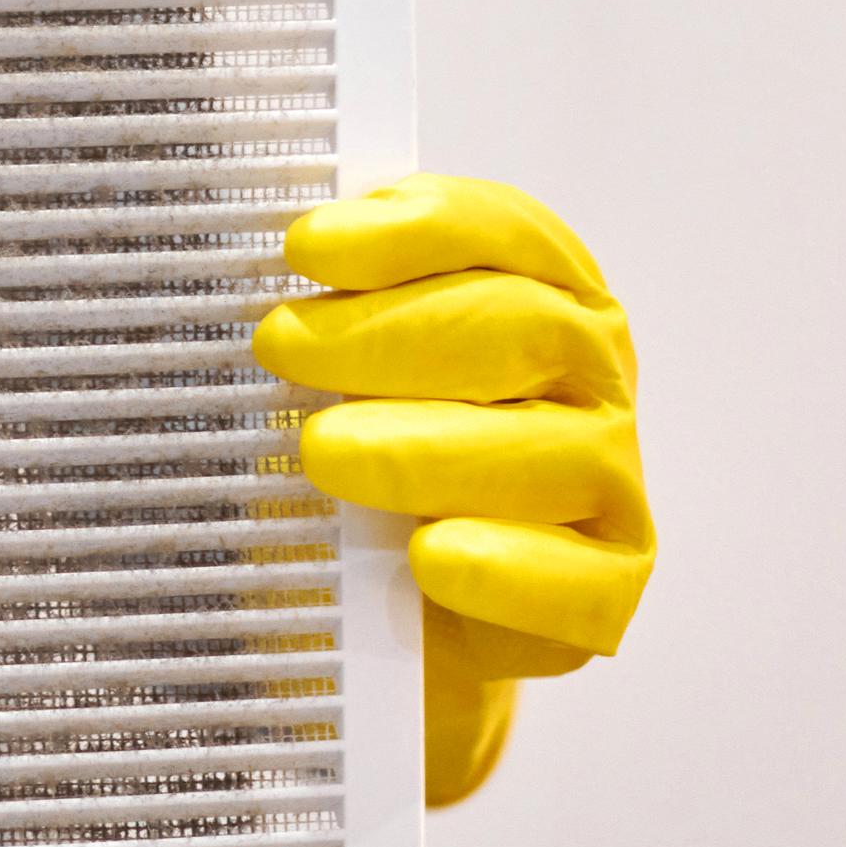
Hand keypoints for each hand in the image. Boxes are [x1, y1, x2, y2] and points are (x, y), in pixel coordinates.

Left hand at [251, 175, 652, 805]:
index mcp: (540, 290)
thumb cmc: (362, 461)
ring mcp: (608, 486)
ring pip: (555, 453)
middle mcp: (590, 378)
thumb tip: (237, 269)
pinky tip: (428, 557)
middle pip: (524, 327)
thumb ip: (318, 313)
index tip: (304, 247)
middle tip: (281, 346)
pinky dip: (500, 568)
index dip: (406, 229)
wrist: (388, 617)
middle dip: (390, 331)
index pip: (499, 230)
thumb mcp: (330, 376)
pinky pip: (574, 585)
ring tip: (323, 453)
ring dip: (427, 446)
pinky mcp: (603, 593)